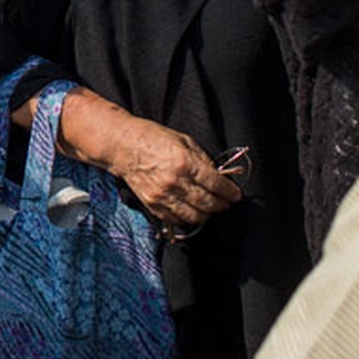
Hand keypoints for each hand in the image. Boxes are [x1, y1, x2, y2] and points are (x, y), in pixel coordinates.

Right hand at [96, 112, 239, 230]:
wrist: (123, 146)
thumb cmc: (152, 138)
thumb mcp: (183, 140)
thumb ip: (202, 159)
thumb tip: (219, 175)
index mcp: (185, 162)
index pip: (216, 184)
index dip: (230, 192)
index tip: (236, 194)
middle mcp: (175, 182)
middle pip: (208, 203)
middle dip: (222, 205)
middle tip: (227, 203)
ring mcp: (163, 196)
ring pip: (194, 217)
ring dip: (207, 215)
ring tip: (211, 209)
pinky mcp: (153, 205)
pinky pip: (176, 220)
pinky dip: (188, 219)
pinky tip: (193, 212)